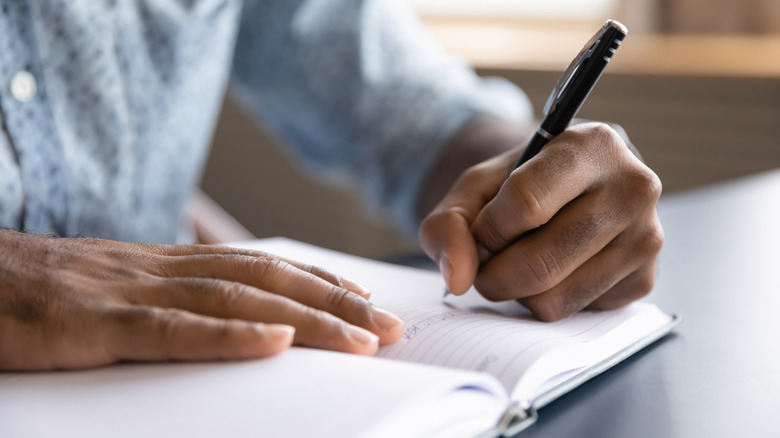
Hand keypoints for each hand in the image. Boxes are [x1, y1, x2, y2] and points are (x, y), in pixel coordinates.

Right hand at [0, 230, 403, 369]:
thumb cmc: (35, 292)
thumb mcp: (111, 294)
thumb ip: (165, 305)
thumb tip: (222, 325)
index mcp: (164, 264)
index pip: (260, 266)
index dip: (318, 282)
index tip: (365, 300)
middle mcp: (159, 269)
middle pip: (266, 279)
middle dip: (334, 302)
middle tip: (389, 326)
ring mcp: (128, 292)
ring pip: (235, 299)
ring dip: (306, 318)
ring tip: (361, 338)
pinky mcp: (92, 324)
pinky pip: (172, 328)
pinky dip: (230, 334)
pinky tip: (276, 340)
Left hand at [420, 122, 662, 320]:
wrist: (570, 189)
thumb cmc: (520, 184)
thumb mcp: (475, 187)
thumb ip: (448, 224)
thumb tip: (459, 279)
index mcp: (593, 145)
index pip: (525, 205)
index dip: (488, 231)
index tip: (481, 231)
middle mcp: (633, 188)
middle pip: (539, 263)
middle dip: (493, 275)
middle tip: (486, 263)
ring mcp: (647, 237)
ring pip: (554, 298)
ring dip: (518, 292)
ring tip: (519, 261)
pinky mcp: (646, 280)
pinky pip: (575, 313)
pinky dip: (548, 301)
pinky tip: (554, 270)